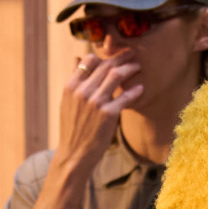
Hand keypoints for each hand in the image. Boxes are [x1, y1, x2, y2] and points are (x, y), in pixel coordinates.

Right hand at [55, 51, 143, 173]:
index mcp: (71, 86)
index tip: (115, 55)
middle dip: (121, 57)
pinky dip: (134, 90)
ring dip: (129, 68)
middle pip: (105, 65)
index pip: (89, 61)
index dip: (104, 55)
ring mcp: (95, 102)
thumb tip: (77, 58)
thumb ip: (74, 80)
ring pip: (115, 76)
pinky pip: (125, 97)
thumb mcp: (67, 101)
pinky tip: (140, 88)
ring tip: (137, 67)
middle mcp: (82, 91)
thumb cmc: (72, 129)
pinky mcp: (108, 114)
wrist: (74, 154)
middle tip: (132, 54)